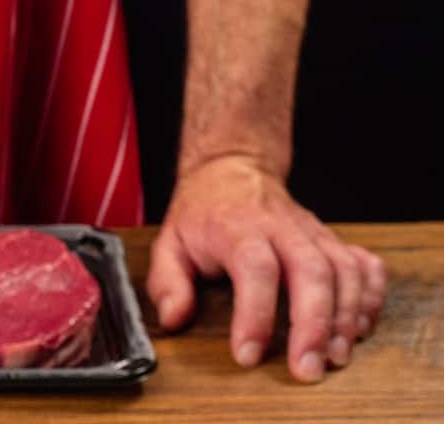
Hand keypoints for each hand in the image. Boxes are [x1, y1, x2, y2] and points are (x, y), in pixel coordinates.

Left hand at [146, 155, 385, 381]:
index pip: (254, 267)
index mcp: (236, 227)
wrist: (232, 170)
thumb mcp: (169, 242)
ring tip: (335, 357)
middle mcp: (281, 227)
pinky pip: (365, 265)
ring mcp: (312, 232)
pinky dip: (371, 297)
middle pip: (311, 270)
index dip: (255, 314)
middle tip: (307, 368)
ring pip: (344, 270)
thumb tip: (174, 319)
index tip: (248, 354)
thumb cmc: (202, 214)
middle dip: (314, 324)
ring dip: (346, 317)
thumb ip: (167, 282)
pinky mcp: (333, 239)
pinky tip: (361, 328)